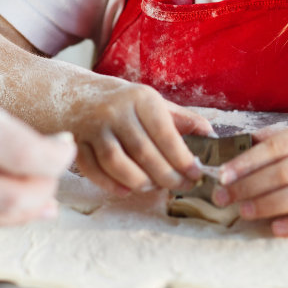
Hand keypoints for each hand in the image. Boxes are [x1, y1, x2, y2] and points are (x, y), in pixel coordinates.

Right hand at [68, 83, 212, 195]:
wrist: (76, 96)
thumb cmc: (124, 103)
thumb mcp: (154, 103)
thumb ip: (182, 120)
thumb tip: (212, 136)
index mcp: (141, 98)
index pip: (165, 134)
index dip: (182, 159)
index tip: (196, 174)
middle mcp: (116, 111)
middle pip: (144, 153)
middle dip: (167, 176)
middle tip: (181, 186)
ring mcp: (94, 127)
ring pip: (118, 164)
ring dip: (140, 182)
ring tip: (155, 187)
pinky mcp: (77, 143)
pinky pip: (93, 170)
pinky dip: (111, 185)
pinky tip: (127, 190)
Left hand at [211, 116, 287, 236]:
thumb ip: (285, 135)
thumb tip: (249, 140)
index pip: (274, 146)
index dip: (245, 162)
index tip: (222, 175)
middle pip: (282, 171)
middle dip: (248, 186)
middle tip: (223, 199)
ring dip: (269, 204)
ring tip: (244, 212)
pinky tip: (278, 229)